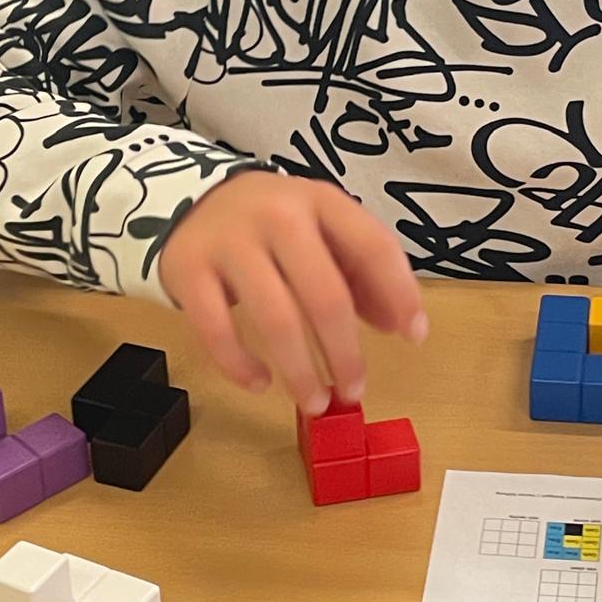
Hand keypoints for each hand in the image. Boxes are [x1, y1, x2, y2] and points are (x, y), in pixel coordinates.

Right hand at [159, 170, 426, 414]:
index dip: (399, 294)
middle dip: (344, 352)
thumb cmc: (275, 226)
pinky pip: (215, 330)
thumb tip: (401, 326)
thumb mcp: (324, 232)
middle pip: (324, 294)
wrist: (191, 200)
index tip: (414, 337)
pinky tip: (259, 384)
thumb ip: (363, 273)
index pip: (373, 245)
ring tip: (314, 402)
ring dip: (300, 370)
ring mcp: (230, 242)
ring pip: (275, 318)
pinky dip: (239, 365)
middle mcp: (278, 216)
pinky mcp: (187, 271)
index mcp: (322, 201)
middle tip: (353, 391)